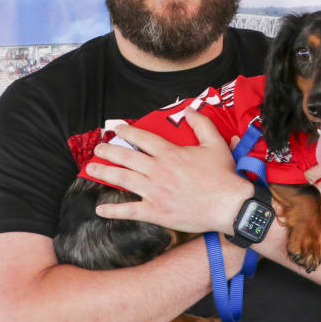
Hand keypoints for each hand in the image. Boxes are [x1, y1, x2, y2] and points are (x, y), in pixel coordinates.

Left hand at [92, 107, 251, 234]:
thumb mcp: (216, 144)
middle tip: (98, 148)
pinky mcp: (156, 212)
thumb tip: (190, 110)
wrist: (229, 205)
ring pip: (124, 179)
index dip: (128, 132)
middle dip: (109, 151)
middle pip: (127, 157)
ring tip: (91, 168)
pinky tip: (100, 209)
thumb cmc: (224, 176)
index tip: (118, 129)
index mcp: (171, 154)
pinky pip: (130, 211)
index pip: (143, 138)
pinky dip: (113, 211)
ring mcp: (155, 192)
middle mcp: (159, 171)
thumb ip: (201, 124)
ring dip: (105, 173)